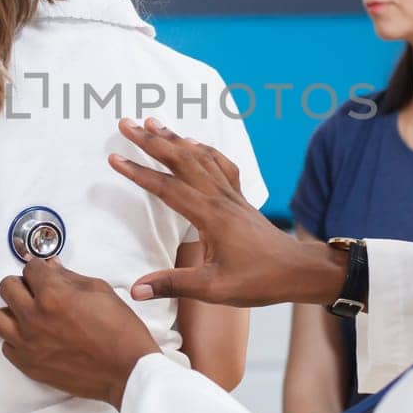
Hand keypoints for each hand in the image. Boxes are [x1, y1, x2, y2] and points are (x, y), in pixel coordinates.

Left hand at [0, 257, 161, 408]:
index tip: (44, 273)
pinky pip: (6, 346)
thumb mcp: (100, 291)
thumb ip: (69, 277)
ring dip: (11, 311)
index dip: (40, 268)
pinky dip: (16, 339)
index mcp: (53, 294)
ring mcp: (28, 343)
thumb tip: (52, 268)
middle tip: (36, 290)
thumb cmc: (120, 332)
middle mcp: (34, 317)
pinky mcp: (29, 364)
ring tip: (28, 314)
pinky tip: (34, 337)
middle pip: (6, 287)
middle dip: (22, 284)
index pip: (30, 268)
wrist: (127, 370)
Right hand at [110, 118, 346, 307]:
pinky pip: (219, 163)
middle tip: (126, 124)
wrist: (298, 271)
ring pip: (199, 156)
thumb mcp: (214, 289)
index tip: (114, 158)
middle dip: (151, 141)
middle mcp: (220, 198)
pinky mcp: (239, 198)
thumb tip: (135, 290)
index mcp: (210, 216)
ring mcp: (231, 195)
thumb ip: (173, 285)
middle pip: (181, 160)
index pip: (167, 187)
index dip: (139, 172)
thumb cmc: (259, 281)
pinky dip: (203, 149)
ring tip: (152, 122)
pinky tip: (194, 143)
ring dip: (174, 138)